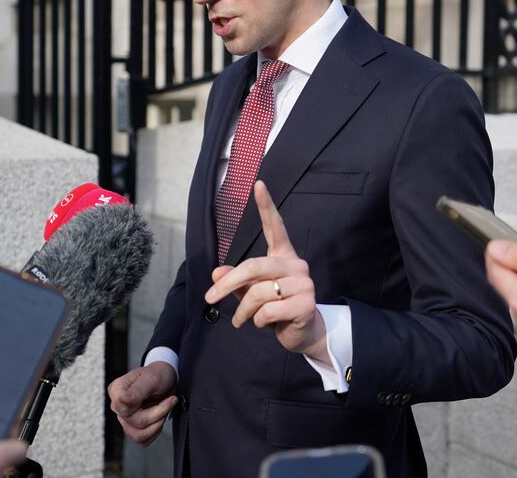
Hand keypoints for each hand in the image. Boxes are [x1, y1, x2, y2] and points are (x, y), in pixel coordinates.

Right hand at [107, 361, 177, 445]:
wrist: (166, 377)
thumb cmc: (158, 374)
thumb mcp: (152, 378)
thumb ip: (137, 391)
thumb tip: (122, 400)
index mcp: (117, 390)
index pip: (124, 410)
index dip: (148, 409)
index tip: (166, 398)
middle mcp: (118, 406)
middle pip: (134, 424)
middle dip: (158, 414)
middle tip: (170, 401)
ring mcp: (124, 418)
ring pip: (138, 436)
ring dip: (156, 425)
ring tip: (165, 410)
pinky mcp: (133, 427)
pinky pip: (143, 440)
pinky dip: (155, 431)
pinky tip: (160, 417)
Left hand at [206, 181, 327, 364]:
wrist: (300, 334)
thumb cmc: (274, 309)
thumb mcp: (250, 292)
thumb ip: (234, 281)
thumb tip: (215, 275)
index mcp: (283, 255)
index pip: (275, 226)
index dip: (266, 206)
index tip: (258, 183)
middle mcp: (296, 264)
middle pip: (253, 266)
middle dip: (227, 284)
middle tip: (210, 298)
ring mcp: (304, 283)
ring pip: (258, 293)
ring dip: (243, 311)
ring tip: (243, 320)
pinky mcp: (306, 304)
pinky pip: (268, 310)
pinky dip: (258, 321)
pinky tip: (265, 324)